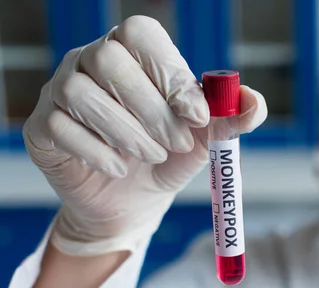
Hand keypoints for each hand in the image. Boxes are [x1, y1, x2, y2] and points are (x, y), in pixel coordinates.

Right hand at [23, 16, 267, 255]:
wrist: (132, 200)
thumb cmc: (168, 156)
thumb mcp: (204, 139)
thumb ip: (230, 118)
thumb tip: (254, 103)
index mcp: (133, 52)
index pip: (142, 35)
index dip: (170, 72)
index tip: (198, 115)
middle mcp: (91, 61)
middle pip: (109, 60)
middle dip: (151, 108)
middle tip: (177, 143)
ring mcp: (60, 91)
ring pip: (81, 93)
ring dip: (126, 131)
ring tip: (152, 156)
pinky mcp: (43, 127)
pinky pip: (60, 127)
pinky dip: (97, 152)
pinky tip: (120, 168)